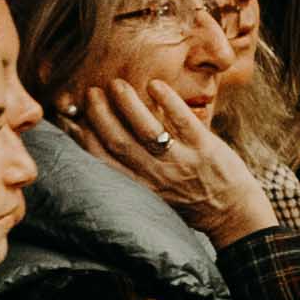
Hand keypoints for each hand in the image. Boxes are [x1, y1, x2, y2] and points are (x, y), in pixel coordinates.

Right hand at [66, 75, 269, 242]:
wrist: (231, 214)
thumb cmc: (188, 200)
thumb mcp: (152, 192)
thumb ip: (130, 171)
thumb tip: (104, 143)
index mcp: (137, 186)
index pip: (101, 158)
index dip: (80, 135)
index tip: (68, 114)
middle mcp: (154, 175)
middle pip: (117, 141)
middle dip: (99, 115)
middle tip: (91, 93)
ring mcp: (180, 162)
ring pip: (146, 129)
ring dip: (128, 104)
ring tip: (116, 84)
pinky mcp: (205, 150)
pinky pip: (182, 122)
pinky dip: (167, 102)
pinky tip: (154, 85)